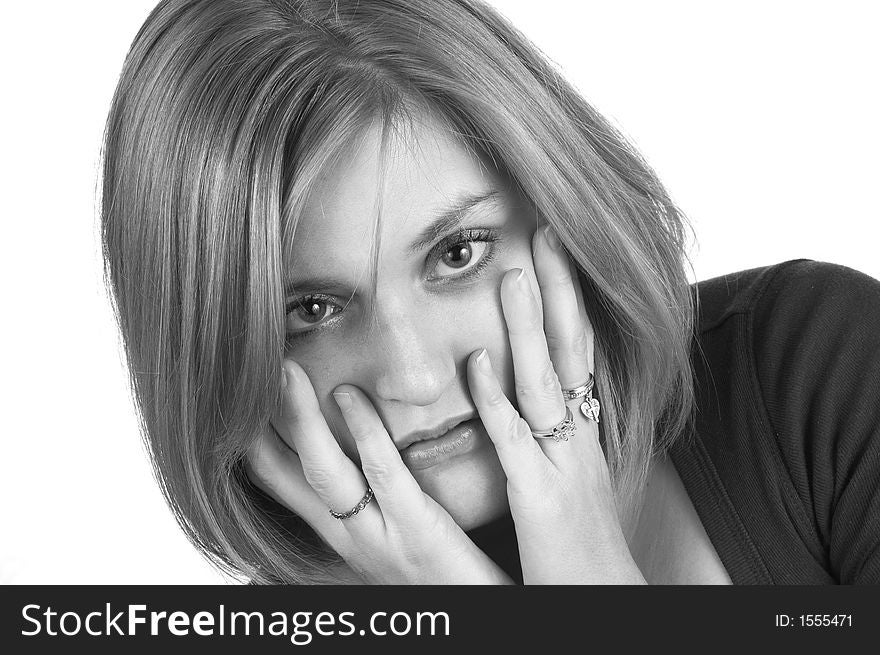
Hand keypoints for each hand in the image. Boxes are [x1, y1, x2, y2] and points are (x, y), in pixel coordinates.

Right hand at [245, 360, 512, 584]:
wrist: (479, 619)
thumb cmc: (442, 575)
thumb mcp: (393, 535)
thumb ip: (375, 496)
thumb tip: (362, 449)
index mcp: (339, 534)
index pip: (279, 481)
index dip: (251, 437)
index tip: (239, 394)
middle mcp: (346, 538)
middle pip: (283, 474)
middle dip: (259, 420)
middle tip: (245, 368)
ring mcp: (377, 537)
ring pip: (323, 472)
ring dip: (298, 418)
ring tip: (285, 369)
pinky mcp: (418, 533)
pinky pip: (383, 475)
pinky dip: (363, 431)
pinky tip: (348, 394)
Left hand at [466, 224, 646, 583]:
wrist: (601, 600)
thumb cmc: (580, 544)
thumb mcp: (570, 476)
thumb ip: (551, 433)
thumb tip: (527, 393)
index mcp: (583, 431)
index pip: (578, 351)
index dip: (570, 298)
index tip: (556, 250)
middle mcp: (579, 437)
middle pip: (571, 351)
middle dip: (560, 290)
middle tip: (547, 232)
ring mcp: (562, 464)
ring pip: (545, 384)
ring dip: (530, 329)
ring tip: (515, 274)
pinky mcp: (540, 497)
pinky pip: (515, 442)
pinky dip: (497, 401)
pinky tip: (477, 363)